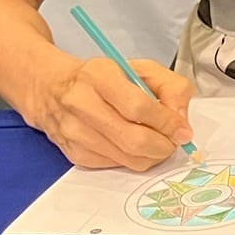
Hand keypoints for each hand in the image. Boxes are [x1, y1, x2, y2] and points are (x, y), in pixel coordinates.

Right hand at [30, 55, 193, 171]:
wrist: (52, 90)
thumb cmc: (103, 78)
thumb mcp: (141, 69)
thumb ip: (171, 87)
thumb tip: (181, 123)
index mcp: (99, 76)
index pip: (139, 107)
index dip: (167, 123)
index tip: (182, 130)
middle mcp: (81, 105)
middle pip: (134, 140)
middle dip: (164, 146)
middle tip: (174, 141)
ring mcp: (75, 133)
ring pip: (128, 159)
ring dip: (153, 156)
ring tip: (158, 143)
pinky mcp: (74, 154)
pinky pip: (116, 166)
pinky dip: (134, 159)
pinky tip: (134, 145)